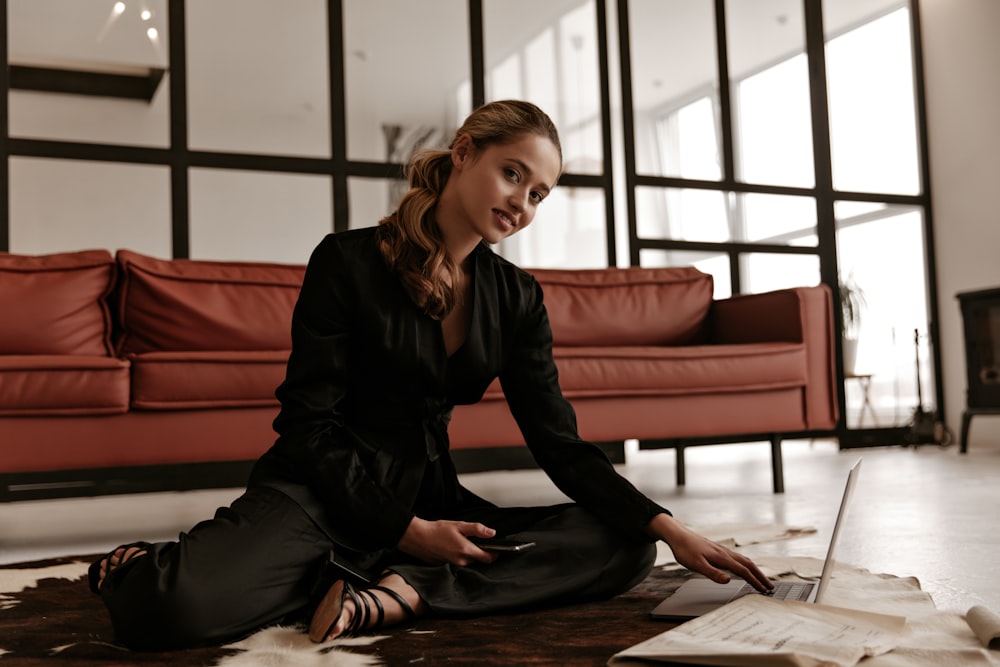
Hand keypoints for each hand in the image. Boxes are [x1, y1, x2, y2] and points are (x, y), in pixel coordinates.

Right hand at [397, 516, 498, 566]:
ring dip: (468, 553)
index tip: (495, 547)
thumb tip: (492, 533)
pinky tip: (451, 546)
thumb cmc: (436, 531)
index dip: (494, 553)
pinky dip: (458, 555)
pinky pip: (458, 562)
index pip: (488, 558)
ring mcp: (453, 565)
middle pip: (478, 559)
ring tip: (459, 541)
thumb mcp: (459, 525)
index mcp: (466, 551)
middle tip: (472, 539)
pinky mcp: (446, 566)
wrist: (417, 538)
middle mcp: (461, 562)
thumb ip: (477, 529)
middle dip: (479, 551)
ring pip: (468, 561)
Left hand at [648, 513, 772, 592]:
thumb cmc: (685, 550)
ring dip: (755, 570)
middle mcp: (725, 553)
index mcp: (722, 558)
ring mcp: (723, 551)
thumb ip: (712, 573)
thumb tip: (728, 581)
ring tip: (762, 579)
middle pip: (748, 564)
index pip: (743, 571)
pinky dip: (746, 564)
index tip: (764, 590)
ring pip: (744, 560)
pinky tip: (744, 568)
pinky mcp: (719, 550)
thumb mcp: (696, 565)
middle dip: (760, 576)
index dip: (754, 581)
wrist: (678, 535)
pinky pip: (738, 558)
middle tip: (770, 586)